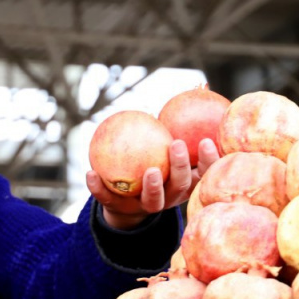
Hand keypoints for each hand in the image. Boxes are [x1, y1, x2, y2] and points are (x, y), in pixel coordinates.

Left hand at [88, 138, 218, 229]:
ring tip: (150, 171)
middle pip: (180, 186)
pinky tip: (90, 172)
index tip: (206, 140)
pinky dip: (97, 187)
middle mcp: (169, 197)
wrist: (125, 202)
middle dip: (180, 167)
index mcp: (184, 183)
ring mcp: (146, 206)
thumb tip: (195, 88)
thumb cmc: (153, 164)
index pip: (203, 173)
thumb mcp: (164, 147)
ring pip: (153, 201)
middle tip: (175, 146)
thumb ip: (174, 125)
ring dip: (153, 186)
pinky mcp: (121, 210)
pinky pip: (107, 199)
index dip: (209, 159)